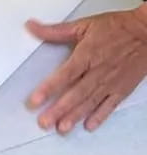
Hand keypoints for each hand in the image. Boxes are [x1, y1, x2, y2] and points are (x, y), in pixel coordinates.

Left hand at [26, 3, 146, 132]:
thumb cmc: (117, 28)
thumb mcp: (84, 25)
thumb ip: (55, 31)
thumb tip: (31, 27)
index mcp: (87, 55)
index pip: (65, 75)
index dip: (49, 88)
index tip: (35, 101)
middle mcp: (99, 71)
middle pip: (76, 93)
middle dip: (59, 109)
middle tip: (44, 122)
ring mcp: (111, 82)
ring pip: (91, 102)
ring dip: (75, 116)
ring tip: (62, 129)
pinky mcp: (123, 88)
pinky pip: (111, 105)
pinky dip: (101, 116)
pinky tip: (89, 126)